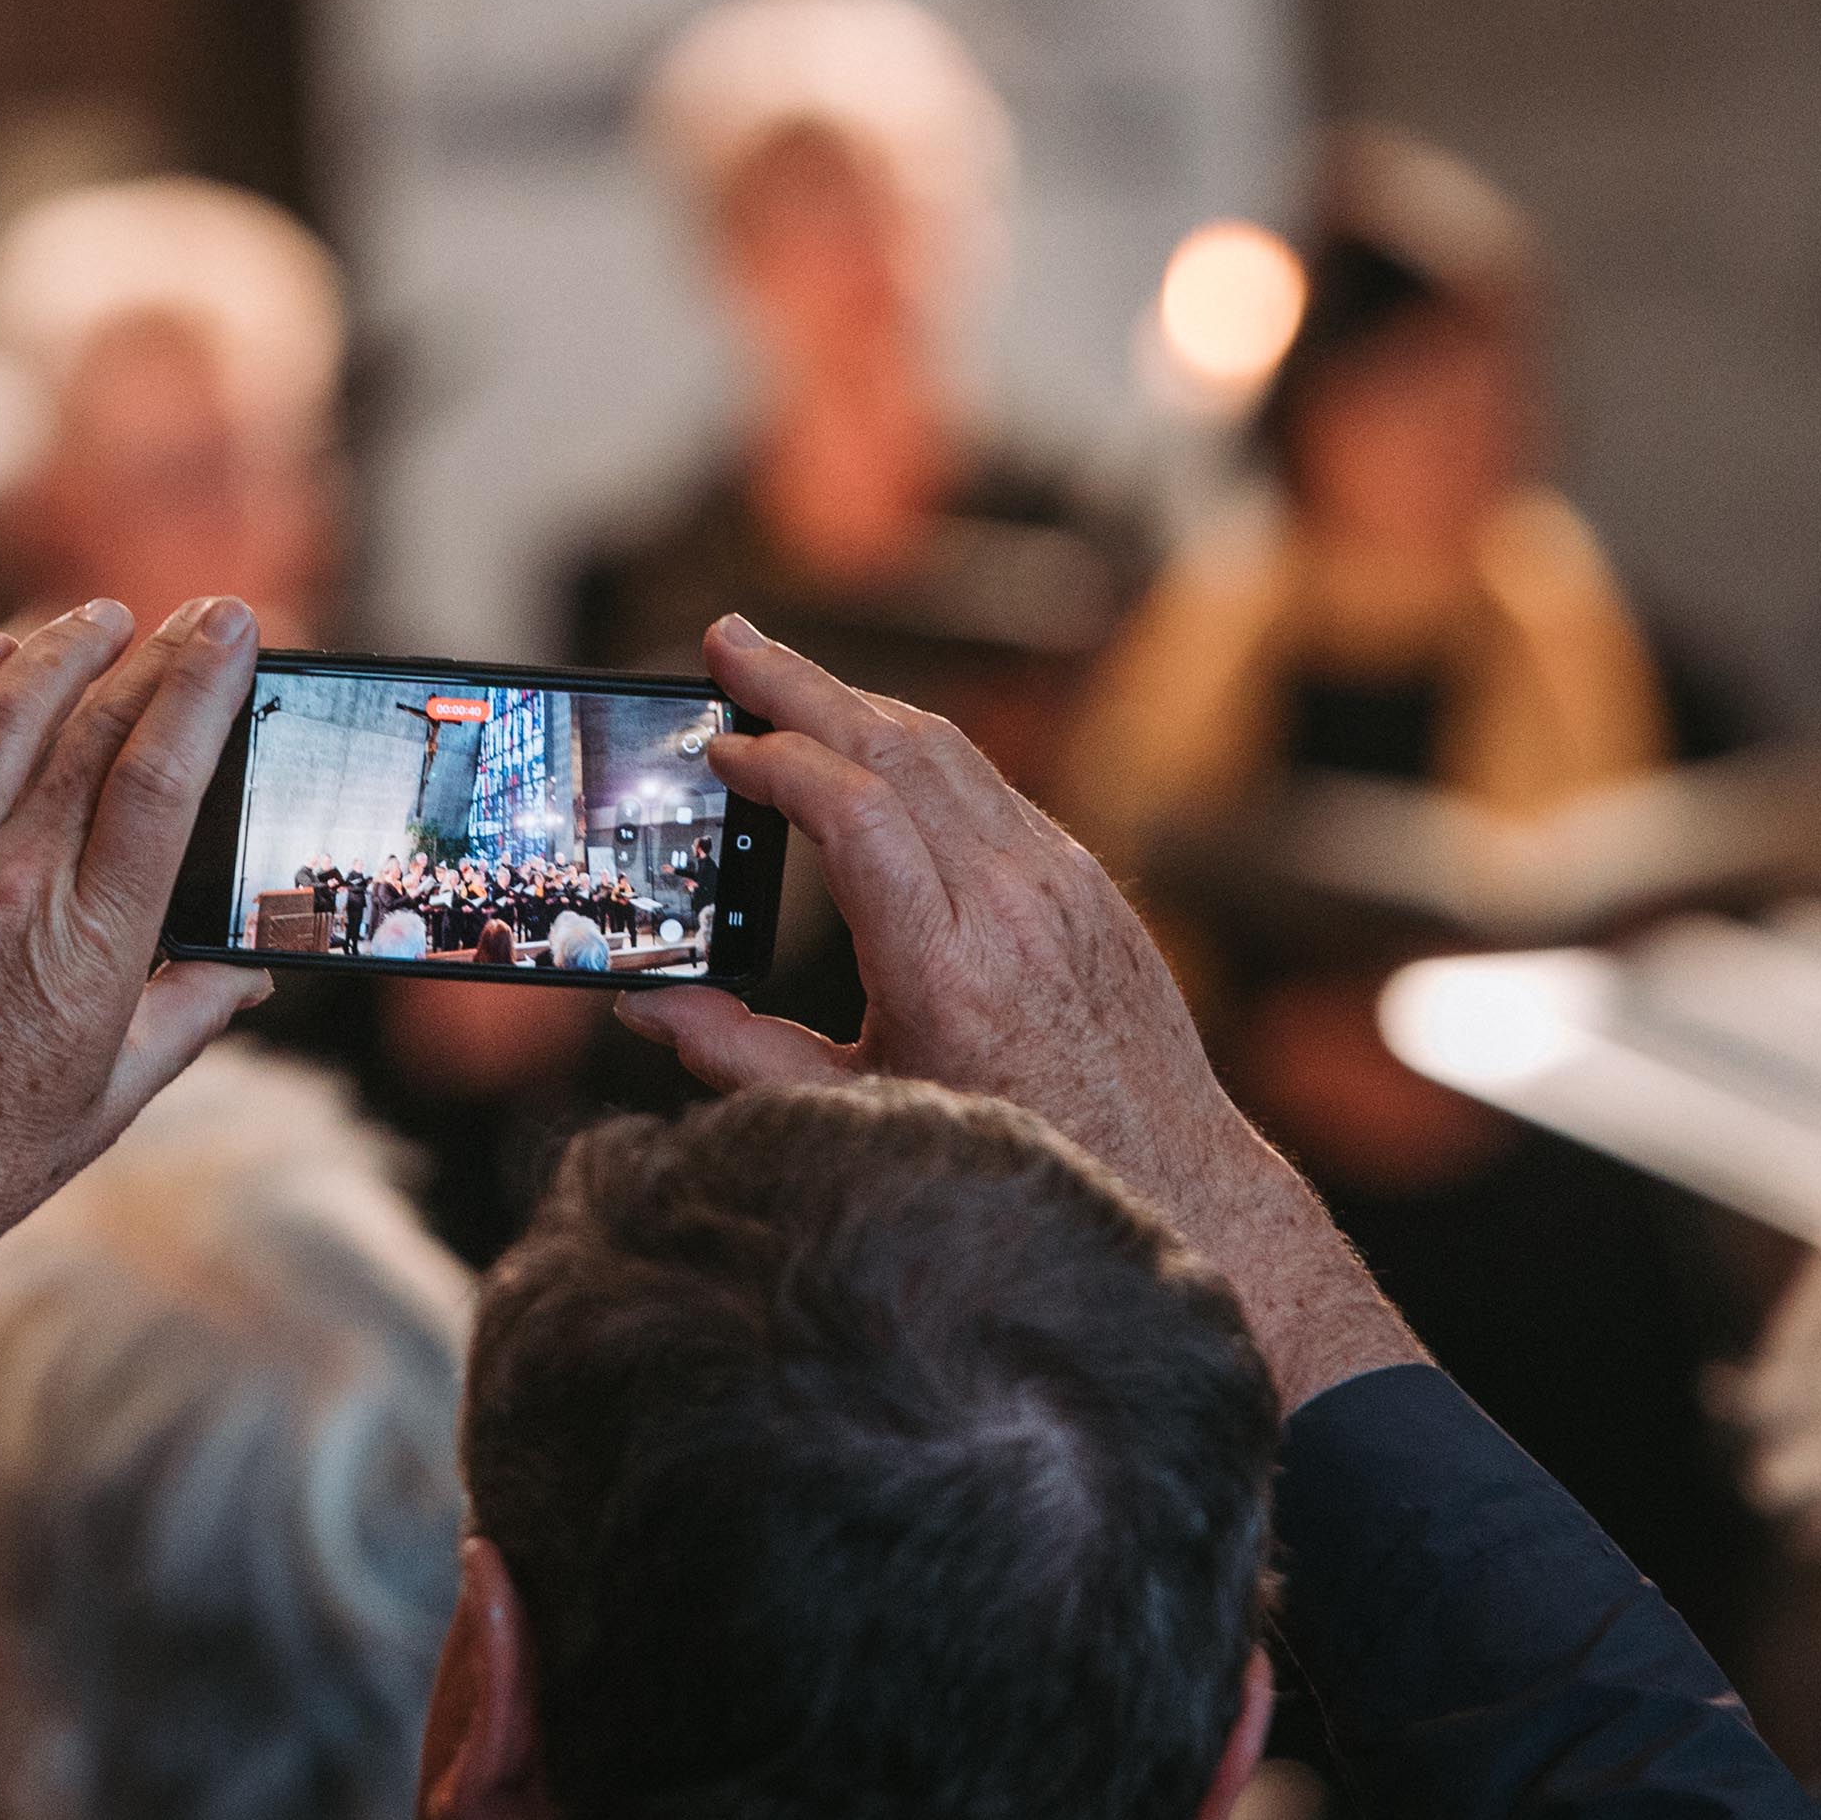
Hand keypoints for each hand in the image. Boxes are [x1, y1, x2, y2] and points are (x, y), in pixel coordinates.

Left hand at [0, 595, 267, 1327]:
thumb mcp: (112, 1099)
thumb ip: (191, 1016)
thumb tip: (255, 970)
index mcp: (91, 943)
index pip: (164, 773)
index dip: (204, 682)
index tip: (234, 629)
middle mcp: (7, 884)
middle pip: (95, 724)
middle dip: (157, 653)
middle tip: (195, 613)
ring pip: (1, 711)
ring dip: (59, 646)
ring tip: (100, 619)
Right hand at [620, 617, 1416, 1410]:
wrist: (1174, 1179)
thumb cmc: (1016, 1159)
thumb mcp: (860, 1118)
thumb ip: (741, 1057)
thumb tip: (646, 1005)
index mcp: (949, 966)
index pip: (857, 814)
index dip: (778, 764)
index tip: (715, 749)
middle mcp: (1011, 903)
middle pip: (897, 747)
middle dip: (799, 684)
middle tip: (725, 640)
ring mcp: (1058, 879)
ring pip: (945, 748)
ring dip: (853, 700)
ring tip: (778, 674)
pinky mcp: (1083, 878)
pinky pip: (984, 784)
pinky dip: (911, 749)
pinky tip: (863, 746)